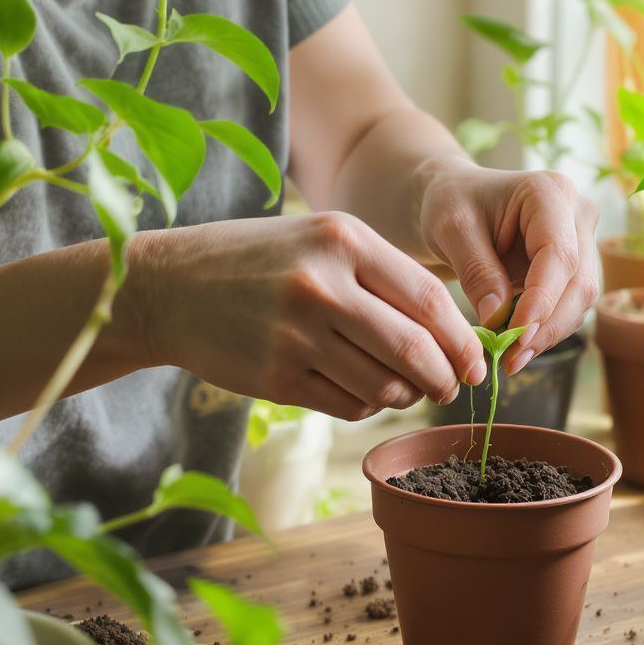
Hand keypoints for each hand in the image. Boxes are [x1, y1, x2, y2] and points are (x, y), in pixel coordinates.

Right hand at [129, 213, 485, 420]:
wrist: (166, 287)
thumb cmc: (257, 260)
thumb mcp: (319, 239)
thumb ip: (381, 275)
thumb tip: (448, 329)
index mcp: (343, 240)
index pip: (429, 299)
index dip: (463, 339)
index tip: (477, 361)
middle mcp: (322, 285)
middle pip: (414, 348)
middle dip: (445, 377)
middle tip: (452, 387)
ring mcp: (296, 334)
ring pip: (383, 384)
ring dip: (405, 396)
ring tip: (404, 389)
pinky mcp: (277, 376)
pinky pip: (347, 404)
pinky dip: (366, 405)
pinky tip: (361, 392)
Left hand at [420, 161, 599, 372]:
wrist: (458, 199)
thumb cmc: (452, 204)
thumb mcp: (452, 230)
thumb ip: (476, 271)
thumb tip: (498, 319)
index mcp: (551, 192)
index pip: (559, 254)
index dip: (542, 299)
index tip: (515, 335)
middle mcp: (579, 215)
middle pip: (579, 281)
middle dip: (546, 326)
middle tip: (511, 359)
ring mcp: (583, 242)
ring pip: (580, 300)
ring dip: (548, 334)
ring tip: (511, 359)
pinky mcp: (576, 267)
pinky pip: (570, 306)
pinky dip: (546, 330)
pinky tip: (518, 347)